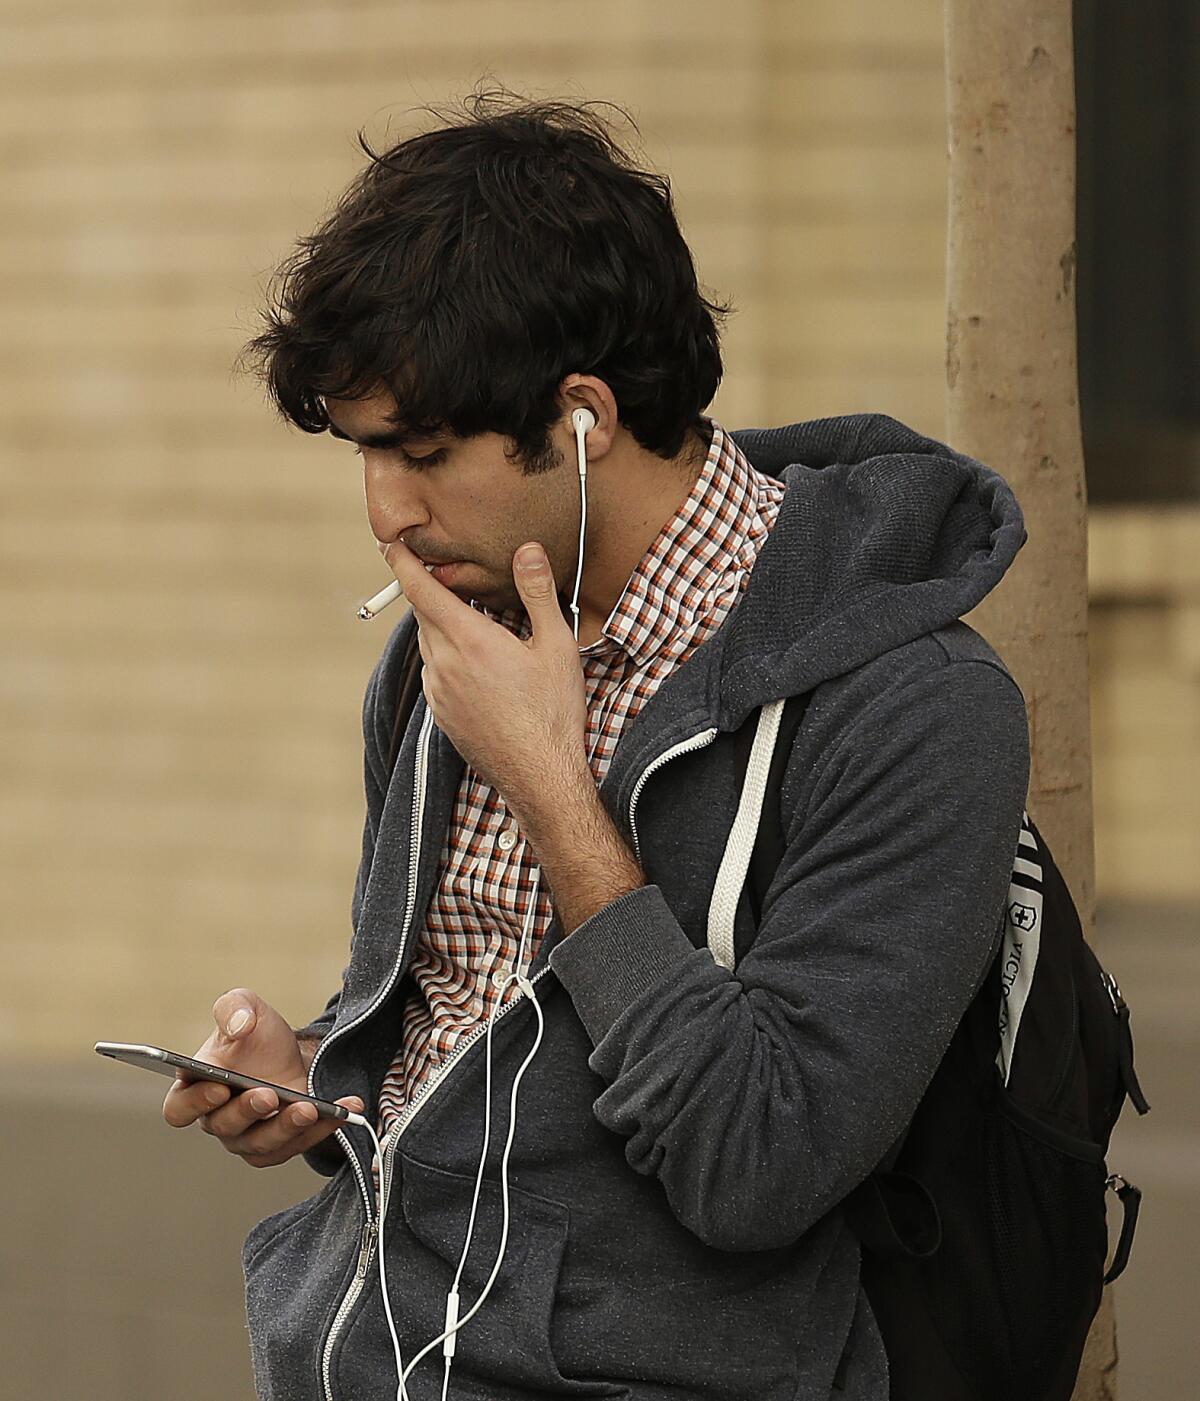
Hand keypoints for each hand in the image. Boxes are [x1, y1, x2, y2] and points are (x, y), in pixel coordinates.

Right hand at [161, 988, 362, 1168]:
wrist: (294, 1053)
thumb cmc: (258, 1036)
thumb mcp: (245, 1006)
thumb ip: (233, 1008)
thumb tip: (239, 1026)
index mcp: (196, 1088)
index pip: (179, 1108)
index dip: (194, 1103)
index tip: (218, 1087)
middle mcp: (218, 1119)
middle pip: (224, 1127)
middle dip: (247, 1111)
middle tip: (268, 1094)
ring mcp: (249, 1137)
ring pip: (262, 1145)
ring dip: (287, 1128)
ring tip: (310, 1109)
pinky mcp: (281, 1145)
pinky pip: (297, 1145)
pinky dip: (323, 1128)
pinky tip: (345, 1110)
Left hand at [388, 538, 589, 823]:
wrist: (539, 774)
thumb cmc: (553, 711)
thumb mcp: (556, 646)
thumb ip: (537, 593)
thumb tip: (526, 550)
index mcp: (469, 640)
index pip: (422, 590)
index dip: (402, 563)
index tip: (390, 543)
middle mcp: (444, 663)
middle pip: (422, 614)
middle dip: (429, 592)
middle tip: (442, 574)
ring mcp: (438, 691)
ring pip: (429, 644)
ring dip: (441, 627)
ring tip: (471, 622)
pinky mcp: (441, 714)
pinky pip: (434, 673)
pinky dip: (447, 658)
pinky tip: (476, 665)